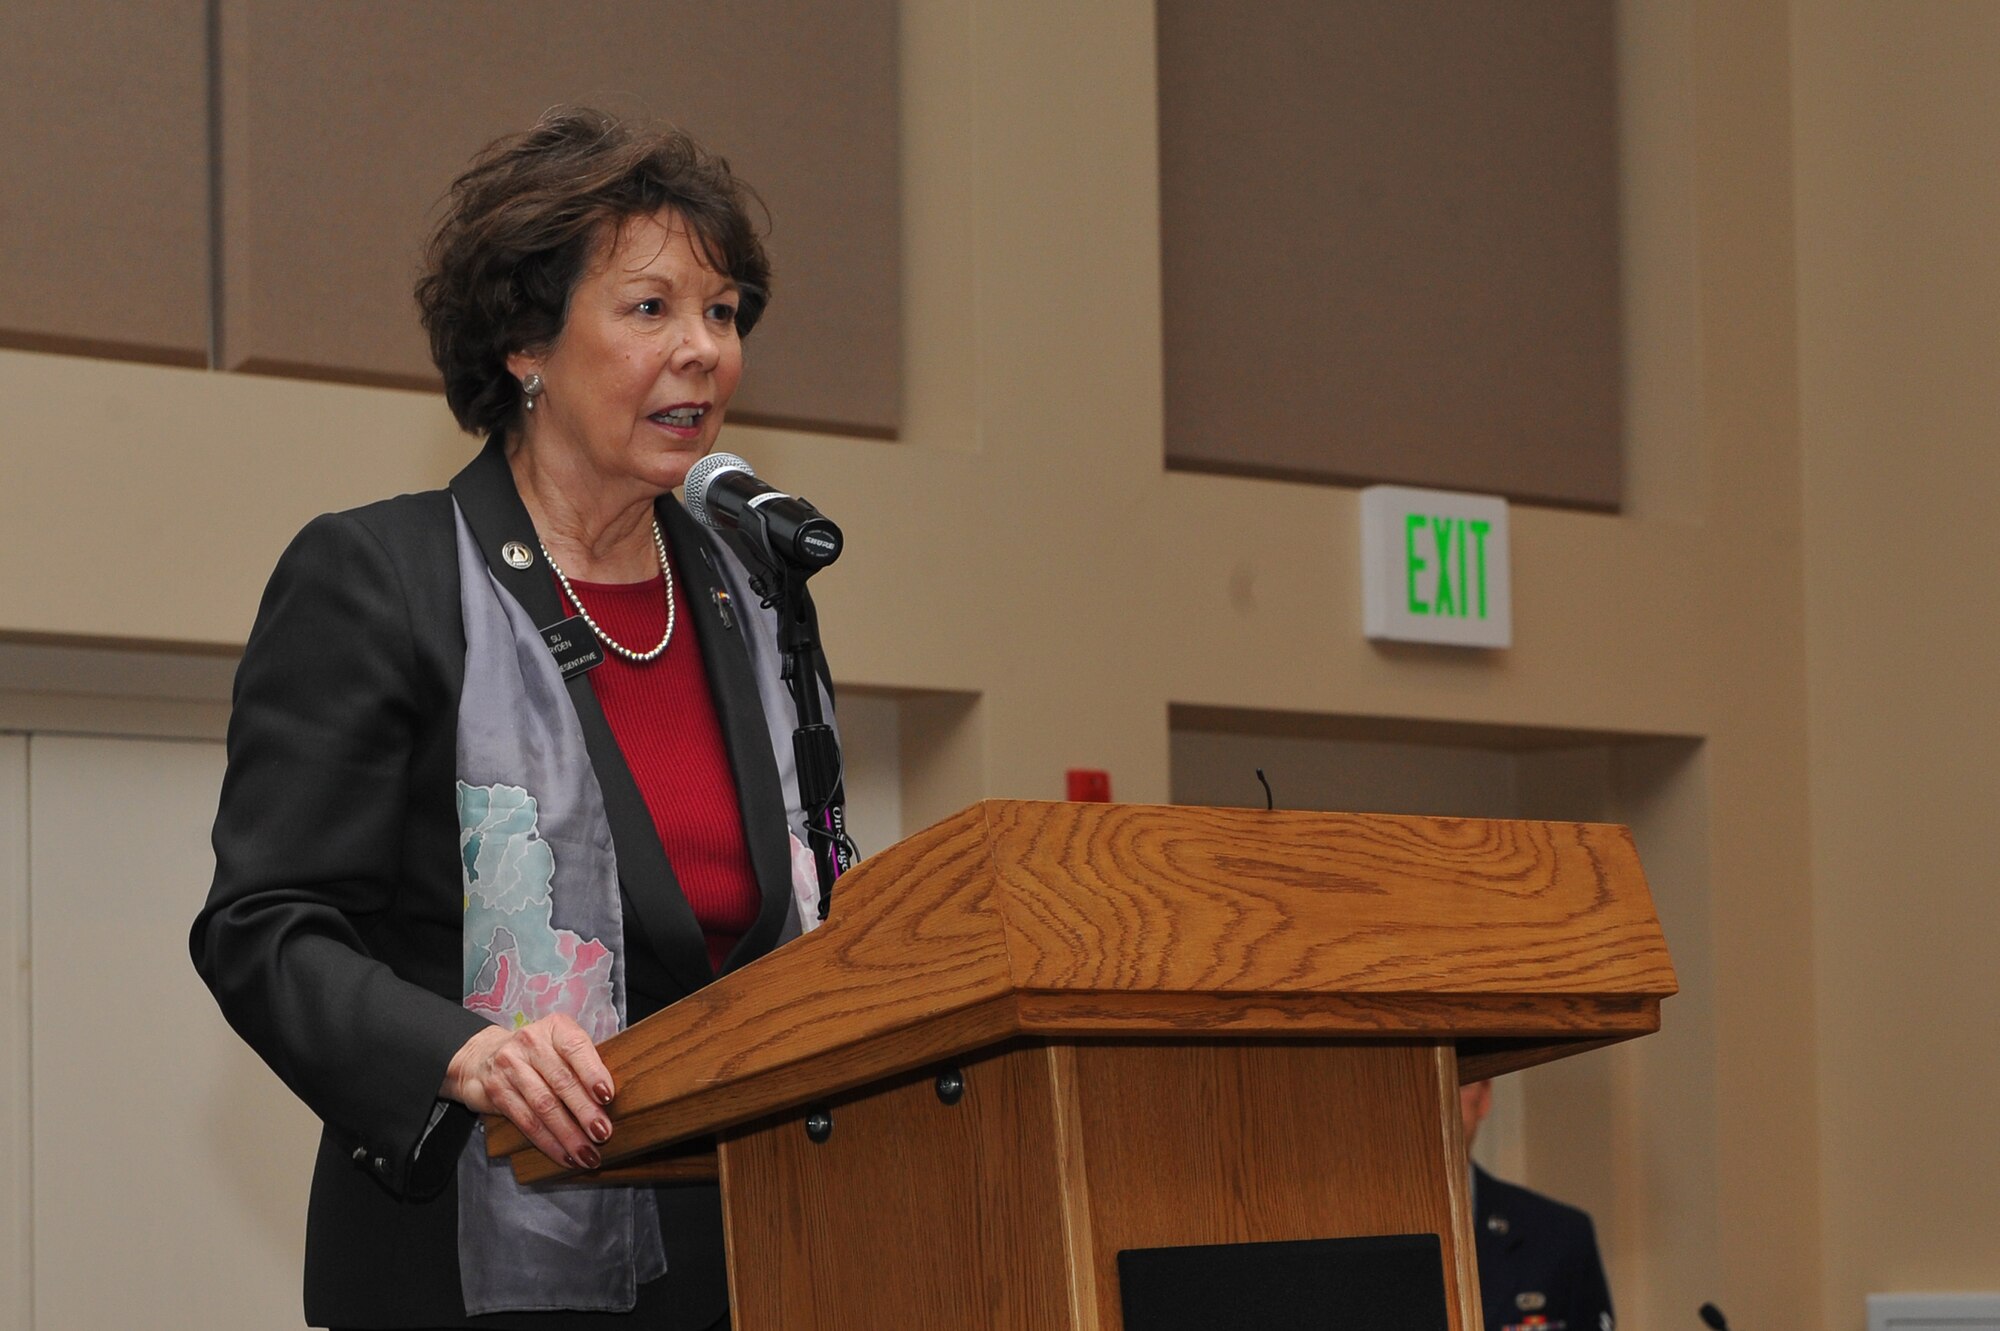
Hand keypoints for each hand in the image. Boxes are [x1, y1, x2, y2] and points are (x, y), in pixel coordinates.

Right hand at [442, 1014, 614, 1169]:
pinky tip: (564, 1155)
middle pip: (561, 1081)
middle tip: (603, 1133)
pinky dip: (548, 1142)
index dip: (592, 1072)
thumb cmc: (536, 1053)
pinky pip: (526, 1121)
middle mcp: (530, 1043)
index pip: (575, 1047)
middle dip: (584, 1111)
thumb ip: (583, 1063)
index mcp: (555, 1028)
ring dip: (568, 1134)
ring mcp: (510, 1066)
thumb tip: (611, 1100)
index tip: (607, 1096)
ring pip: (544, 1106)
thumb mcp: (559, 1046)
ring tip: (587, 1153)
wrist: (482, 1056)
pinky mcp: (497, 1092)